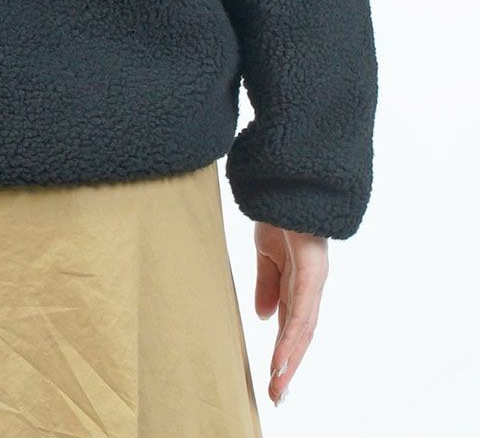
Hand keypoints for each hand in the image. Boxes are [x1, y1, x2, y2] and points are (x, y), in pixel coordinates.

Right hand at [253, 223, 328, 405]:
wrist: (287, 183)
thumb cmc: (280, 213)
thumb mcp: (267, 253)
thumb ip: (266, 284)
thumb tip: (264, 318)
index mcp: (297, 282)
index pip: (291, 324)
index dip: (283, 352)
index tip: (273, 378)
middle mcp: (310, 286)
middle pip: (301, 334)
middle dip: (289, 365)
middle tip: (277, 396)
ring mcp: (313, 280)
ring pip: (303, 329)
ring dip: (290, 358)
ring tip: (278, 384)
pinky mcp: (312, 272)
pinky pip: (301, 311)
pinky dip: (292, 336)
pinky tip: (283, 355)